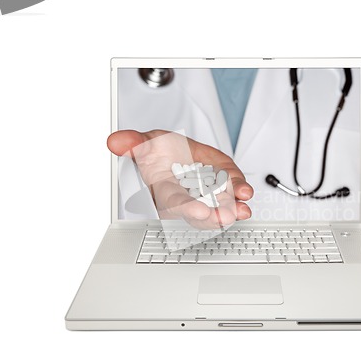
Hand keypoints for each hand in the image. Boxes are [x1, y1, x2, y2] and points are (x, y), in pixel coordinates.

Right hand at [107, 129, 253, 228]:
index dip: (187, 209)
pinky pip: (233, 194)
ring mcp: (209, 195)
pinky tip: (246, 194)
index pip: (175, 204)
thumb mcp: (147, 142)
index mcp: (167, 192)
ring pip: (220, 208)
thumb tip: (115, 142)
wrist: (179, 151)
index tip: (200, 211)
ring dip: (232, 210)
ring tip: (241, 210)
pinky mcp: (224, 187)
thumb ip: (133, 143)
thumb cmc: (162, 152)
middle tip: (225, 217)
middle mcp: (189, 199)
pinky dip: (240, 194)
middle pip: (201, 215)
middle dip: (213, 217)